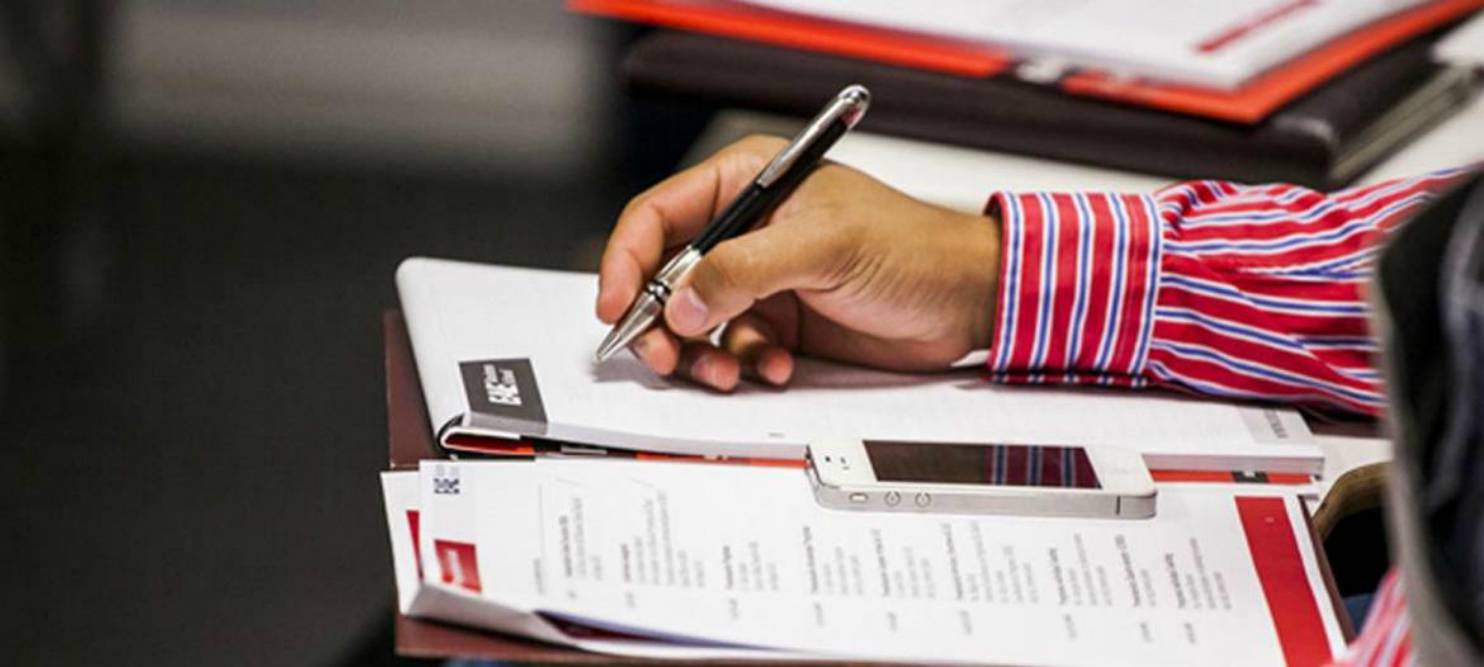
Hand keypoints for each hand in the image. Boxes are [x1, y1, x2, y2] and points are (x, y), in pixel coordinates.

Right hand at [596, 135, 1000, 390]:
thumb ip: (746, 270)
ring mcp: (758, 280)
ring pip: (691, 322)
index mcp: (748, 184)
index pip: (658, 216)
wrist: (964, 301)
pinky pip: (730, 350)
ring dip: (701, 354)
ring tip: (729, 371)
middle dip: (658, 321)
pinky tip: (777, 365)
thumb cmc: (912, 248)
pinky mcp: (776, 322)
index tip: (616, 305)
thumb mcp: (824, 248)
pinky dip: (743, 365)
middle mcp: (744, 231)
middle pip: (663, 276)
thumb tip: (681, 300)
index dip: (626, 260)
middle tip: (667, 356)